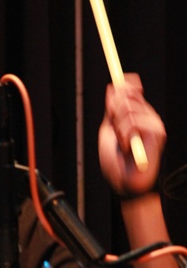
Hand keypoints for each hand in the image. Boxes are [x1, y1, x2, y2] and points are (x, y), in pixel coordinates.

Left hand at [98, 73, 165, 194]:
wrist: (122, 181)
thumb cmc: (115, 159)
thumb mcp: (108, 129)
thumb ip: (112, 109)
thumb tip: (113, 86)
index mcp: (137, 113)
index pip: (132, 88)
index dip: (121, 87)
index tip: (113, 95)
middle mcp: (148, 115)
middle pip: (127, 94)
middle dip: (114, 111)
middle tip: (115, 130)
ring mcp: (154, 123)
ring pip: (128, 109)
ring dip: (118, 128)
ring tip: (122, 143)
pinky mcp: (158, 133)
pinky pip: (133, 122)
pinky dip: (124, 136)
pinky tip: (128, 147)